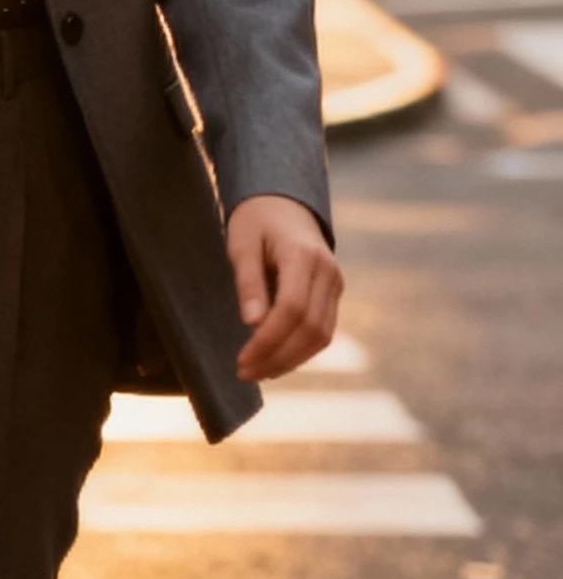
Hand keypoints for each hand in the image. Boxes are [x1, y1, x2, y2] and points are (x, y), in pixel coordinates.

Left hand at [228, 193, 342, 381]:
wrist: (285, 204)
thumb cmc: (256, 222)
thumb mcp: (242, 245)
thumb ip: (248, 283)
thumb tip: (252, 323)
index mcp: (303, 256)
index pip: (292, 309)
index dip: (268, 341)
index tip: (241, 361)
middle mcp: (327, 272)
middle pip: (310, 329)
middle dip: (277, 357)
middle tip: (244, 374)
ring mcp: (335, 283)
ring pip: (321, 336)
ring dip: (290, 360)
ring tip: (257, 372)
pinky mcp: (334, 294)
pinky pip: (322, 330)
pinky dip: (300, 351)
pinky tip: (274, 360)